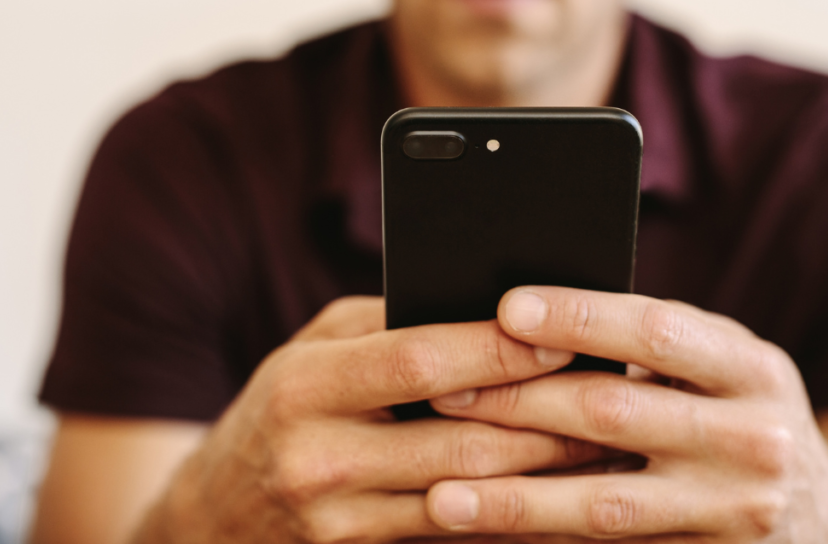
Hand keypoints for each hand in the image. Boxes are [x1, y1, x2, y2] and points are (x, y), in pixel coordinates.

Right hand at [134, 296, 607, 543]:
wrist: (213, 519)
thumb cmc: (278, 409)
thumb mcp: (312, 350)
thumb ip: (388, 327)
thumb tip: (484, 306)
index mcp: (305, 385)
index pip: (418, 362)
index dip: (497, 350)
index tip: (563, 336)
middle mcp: (320, 459)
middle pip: (460, 440)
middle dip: (547, 420)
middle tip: (614, 398)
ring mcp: (340, 522)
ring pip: (471, 498)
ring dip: (547, 476)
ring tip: (609, 448)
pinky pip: (457, 538)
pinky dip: (514, 517)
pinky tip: (561, 498)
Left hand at [426, 287, 827, 542]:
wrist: (821, 517)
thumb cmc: (743, 415)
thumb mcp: (724, 367)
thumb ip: (654, 345)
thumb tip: (530, 323)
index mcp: (753, 369)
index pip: (657, 331)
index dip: (580, 317)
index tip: (507, 307)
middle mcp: (752, 441)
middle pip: (614, 414)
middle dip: (519, 402)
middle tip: (443, 392)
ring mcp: (732, 514)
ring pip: (603, 504)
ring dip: (514, 500)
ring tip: (440, 495)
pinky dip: (544, 542)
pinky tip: (487, 539)